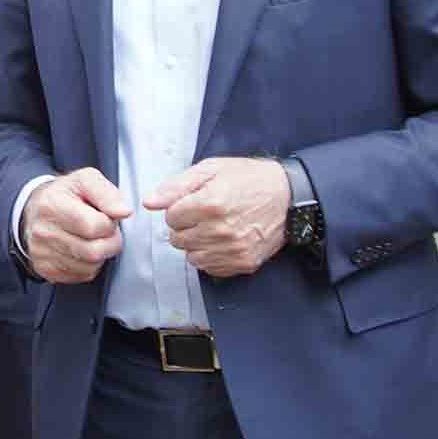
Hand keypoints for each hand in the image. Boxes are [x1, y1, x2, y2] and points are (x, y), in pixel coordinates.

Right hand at [24, 169, 131, 284]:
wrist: (36, 210)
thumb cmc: (66, 194)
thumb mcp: (86, 180)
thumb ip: (108, 193)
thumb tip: (124, 212)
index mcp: (52, 205)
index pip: (93, 226)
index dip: (109, 223)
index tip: (106, 216)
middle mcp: (42, 231)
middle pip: (93, 251)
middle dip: (109, 242)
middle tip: (106, 231)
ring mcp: (42, 253)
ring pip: (90, 266)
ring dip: (101, 254)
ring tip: (94, 239)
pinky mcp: (46, 270)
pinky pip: (82, 276)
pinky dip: (90, 265)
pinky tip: (83, 250)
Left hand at [142, 157, 290, 278]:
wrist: (288, 197)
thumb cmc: (249, 179)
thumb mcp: (211, 170)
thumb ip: (177, 186)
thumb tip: (149, 202)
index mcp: (210, 204)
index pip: (171, 217)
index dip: (179, 208)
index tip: (194, 202)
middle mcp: (220, 230)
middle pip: (178, 239)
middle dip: (185, 226)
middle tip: (204, 215)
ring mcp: (232, 249)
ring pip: (191, 256)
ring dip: (196, 243)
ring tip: (213, 228)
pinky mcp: (243, 263)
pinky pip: (209, 268)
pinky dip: (210, 256)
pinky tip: (222, 241)